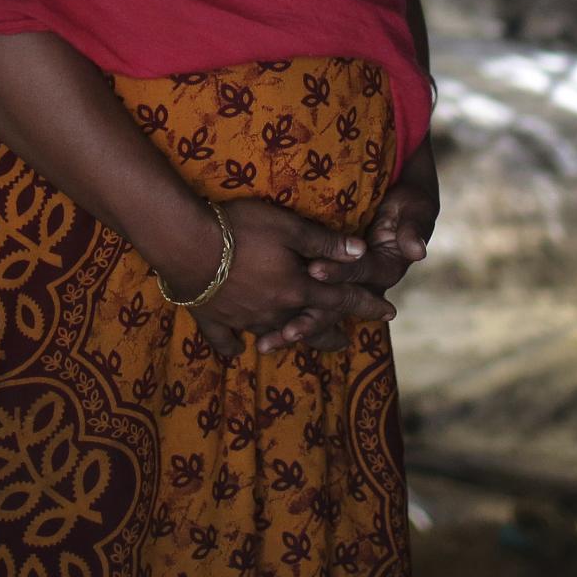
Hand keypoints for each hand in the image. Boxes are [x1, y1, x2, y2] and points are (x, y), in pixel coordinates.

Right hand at [156, 199, 395, 359]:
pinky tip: (237, 350)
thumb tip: (361, 251)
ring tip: (298, 344)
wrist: (186, 245)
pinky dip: (233, 346)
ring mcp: (243, 318)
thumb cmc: (240, 229)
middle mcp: (275, 311)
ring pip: (272, 335)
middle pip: (310, 328)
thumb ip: (324, 242)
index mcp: (297, 289)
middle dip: (330, 335)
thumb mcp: (288, 227)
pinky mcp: (213, 319)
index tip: (390, 313)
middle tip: (345, 343)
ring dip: (289, 340)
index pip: (341, 300)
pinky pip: (225, 340)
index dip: (367, 305)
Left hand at [259, 142, 438, 353]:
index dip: (336, 272)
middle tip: (285, 331)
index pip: (357, 274)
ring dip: (293, 329)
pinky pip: (308, 307)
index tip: (313, 269)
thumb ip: (412, 229)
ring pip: (318, 313)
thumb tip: (417, 252)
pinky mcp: (333, 283)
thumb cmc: (410, 203)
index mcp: (385, 268)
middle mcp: (366, 284)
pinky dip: (284, 319)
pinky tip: (258, 337)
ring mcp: (349, 286)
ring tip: (265, 344)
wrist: (408, 201)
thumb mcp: (415, 209)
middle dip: (308, 319)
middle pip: (333, 304)